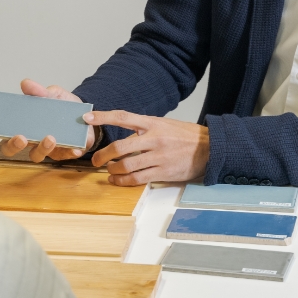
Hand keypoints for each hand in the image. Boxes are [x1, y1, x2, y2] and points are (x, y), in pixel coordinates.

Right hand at [0, 79, 93, 162]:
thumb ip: (40, 92)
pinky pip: (63, 156)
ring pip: (35, 155)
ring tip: (51, 137)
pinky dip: (69, 152)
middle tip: (20, 136)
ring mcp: (43, 147)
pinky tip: (75, 149)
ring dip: (42, 147)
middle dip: (12, 144)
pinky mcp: (62, 153)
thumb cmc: (63, 107)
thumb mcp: (54, 94)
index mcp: (20, 122)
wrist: (87, 118)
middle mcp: (28, 137)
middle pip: (9, 147)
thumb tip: (26, 84)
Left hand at [86, 111, 208, 185]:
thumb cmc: (186, 136)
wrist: (210, 149)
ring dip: (112, 169)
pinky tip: (117, 180)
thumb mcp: (165, 124)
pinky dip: (123, 180)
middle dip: (102, 154)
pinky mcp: (163, 172)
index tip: (87, 118)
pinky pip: (137, 178)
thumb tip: (124, 132)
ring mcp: (158, 156)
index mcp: (153, 123)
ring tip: (108, 170)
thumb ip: (145, 127)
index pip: (123, 117)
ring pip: (126, 165)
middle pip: (119, 146)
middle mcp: (154, 139)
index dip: (103, 116)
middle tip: (94, 159)